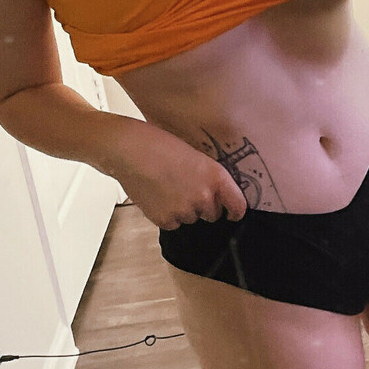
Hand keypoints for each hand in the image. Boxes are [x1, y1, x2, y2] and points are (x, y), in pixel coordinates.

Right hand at [105, 118, 247, 231]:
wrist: (130, 151)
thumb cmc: (160, 145)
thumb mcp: (196, 156)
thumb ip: (210, 177)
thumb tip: (216, 193)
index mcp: (216, 177)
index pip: (238, 206)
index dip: (236, 211)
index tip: (233, 213)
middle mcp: (204, 197)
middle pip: (213, 215)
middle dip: (203, 206)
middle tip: (186, 189)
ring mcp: (185, 211)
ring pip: (191, 219)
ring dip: (183, 209)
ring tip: (167, 188)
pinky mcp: (166, 220)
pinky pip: (173, 223)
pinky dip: (167, 214)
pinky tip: (158, 196)